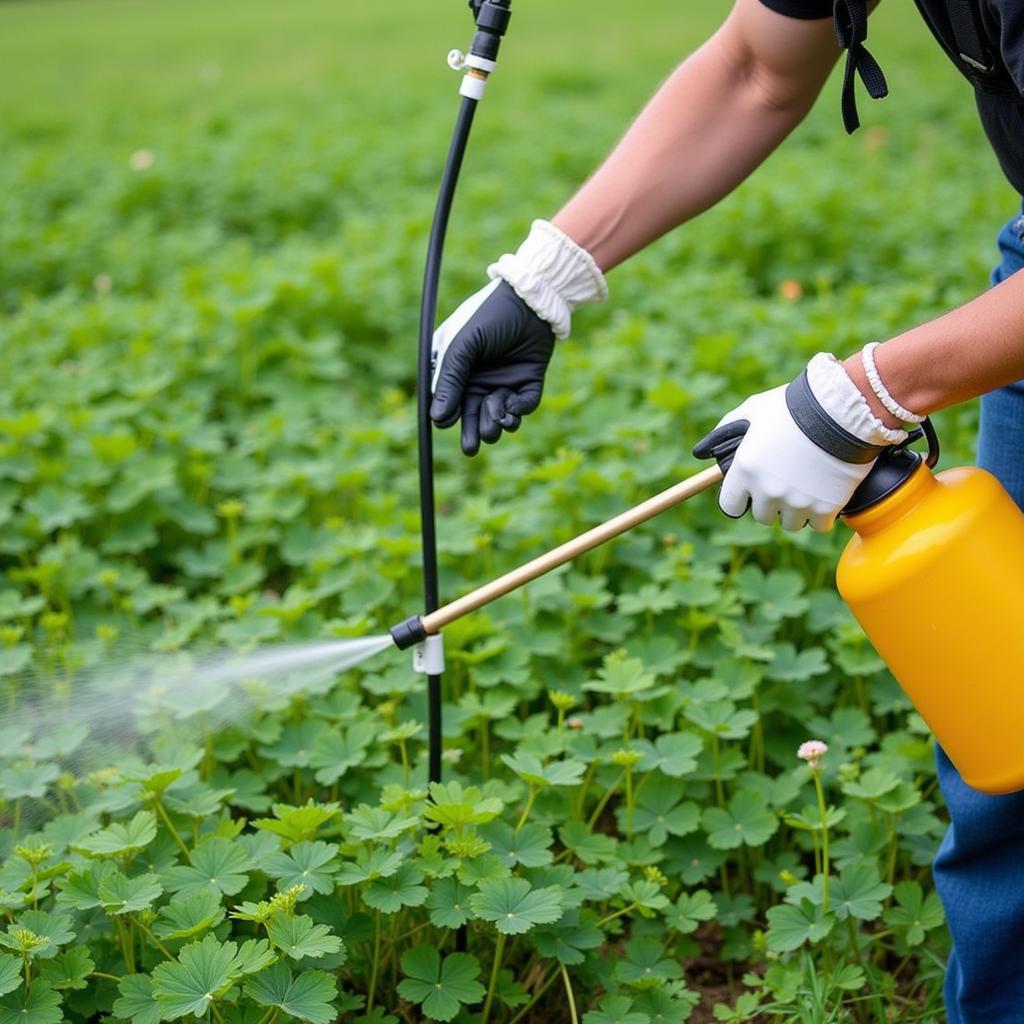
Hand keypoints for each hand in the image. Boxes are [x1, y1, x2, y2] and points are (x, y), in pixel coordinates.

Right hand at [430, 220, 606, 455]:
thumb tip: (437, 419)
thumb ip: (450, 380)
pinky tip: (512, 410)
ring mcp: (505, 383)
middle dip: (473, 433)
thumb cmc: (489, 316)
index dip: (448, 416)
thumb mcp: (463, 345)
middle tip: (471, 448)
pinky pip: (522, 407)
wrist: (531, 300)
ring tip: (497, 422)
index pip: (449, 403)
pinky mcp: (529, 384)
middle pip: (473, 417)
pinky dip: (516, 412)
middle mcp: (480, 380)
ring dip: (496, 424)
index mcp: (458, 371)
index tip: (447, 421)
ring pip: (498, 418)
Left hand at [693, 355, 906, 530]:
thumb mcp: (753, 409)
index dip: (741, 499)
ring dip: (797, 511)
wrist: (841, 410)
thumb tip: (704, 450)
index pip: (730, 506)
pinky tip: (826, 493)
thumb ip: (727, 429)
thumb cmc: (793, 406)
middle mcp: (768, 491)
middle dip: (772, 503)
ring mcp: (797, 502)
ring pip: (791, 524)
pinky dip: (822, 514)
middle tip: (786, 482)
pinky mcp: (826, 508)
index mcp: (745, 470)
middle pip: (763, 517)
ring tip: (808, 487)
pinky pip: (818, 525)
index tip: (750, 493)